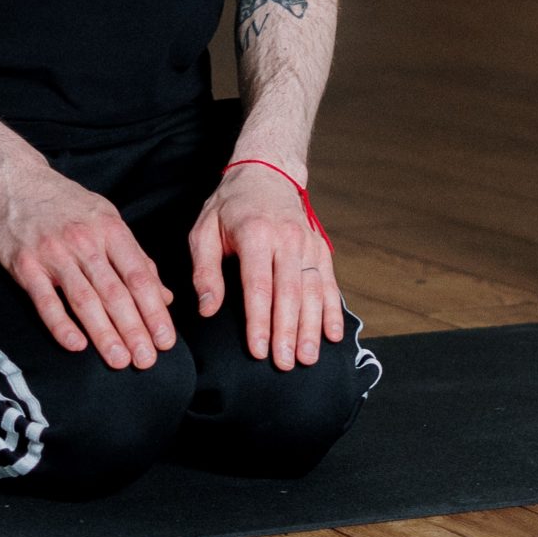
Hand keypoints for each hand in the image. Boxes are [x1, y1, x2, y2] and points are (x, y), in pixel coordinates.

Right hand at [0, 165, 176, 368]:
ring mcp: (55, 254)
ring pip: (84, 300)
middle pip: (115, 292)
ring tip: (119, 360)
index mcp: (111, 230)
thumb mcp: (107, 219)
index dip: (154, 310)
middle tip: (147, 359)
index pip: (139, 276)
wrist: (15, 183)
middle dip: (134, 329)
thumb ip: (135, 257)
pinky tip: (76, 345)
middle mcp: (86, 242)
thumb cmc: (67, 204)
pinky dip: (61, 325)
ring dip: (104, 333)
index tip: (166, 338)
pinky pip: (46, 301)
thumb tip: (162, 295)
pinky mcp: (26, 266)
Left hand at [189, 160, 344, 370]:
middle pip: (290, 293)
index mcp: (256, 234)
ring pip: (313, 290)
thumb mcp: (204, 230)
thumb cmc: (230, 205)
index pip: (258, 286)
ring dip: (312, 327)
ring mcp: (308, 242)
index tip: (258, 350)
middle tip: (285, 364)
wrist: (266, 171)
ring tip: (308, 358)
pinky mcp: (320, 247)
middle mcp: (287, 238)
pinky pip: (328, 282)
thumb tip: (208, 310)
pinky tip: (333, 335)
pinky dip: (332, 310)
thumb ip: (205, 271)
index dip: (260, 321)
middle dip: (288, 332)